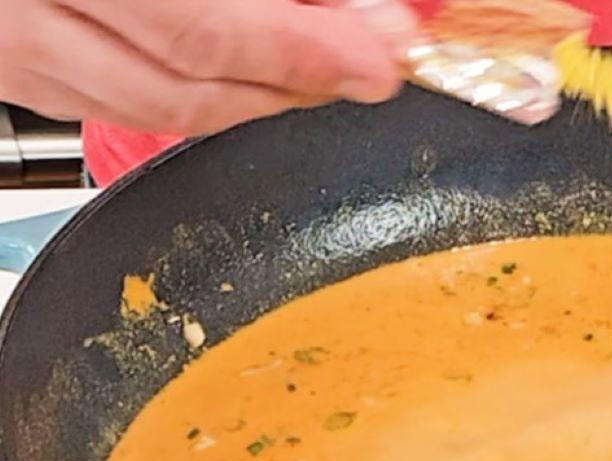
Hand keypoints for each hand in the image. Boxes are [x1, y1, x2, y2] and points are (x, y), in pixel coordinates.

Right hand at [0, 0, 417, 135]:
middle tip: (367, 71)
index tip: (379, 54)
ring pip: (136, 102)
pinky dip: (178, 96)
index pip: (195, 21)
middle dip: (290, 83)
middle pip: (175, 80)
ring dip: (242, 101)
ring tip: (315, 78)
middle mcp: (14, 3)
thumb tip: (348, 3)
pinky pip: (91, 94)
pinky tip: (230, 80)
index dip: (297, 47)